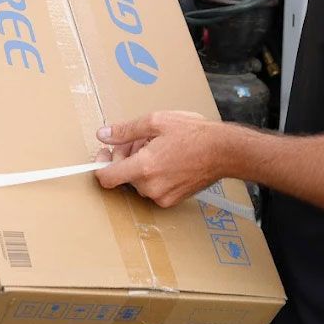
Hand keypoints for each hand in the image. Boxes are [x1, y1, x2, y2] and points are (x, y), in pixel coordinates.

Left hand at [94, 111, 225, 207]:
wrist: (224, 152)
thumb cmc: (194, 134)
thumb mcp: (156, 122)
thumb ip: (126, 130)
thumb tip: (103, 135)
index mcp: (144, 167)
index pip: (106, 177)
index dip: (100, 164)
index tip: (104, 153)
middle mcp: (150, 187)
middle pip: (123, 175)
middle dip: (125, 156)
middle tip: (140, 139)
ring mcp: (161, 197)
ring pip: (137, 181)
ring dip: (140, 164)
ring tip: (157, 146)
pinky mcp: (171, 201)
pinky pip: (152, 188)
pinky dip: (153, 174)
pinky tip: (166, 159)